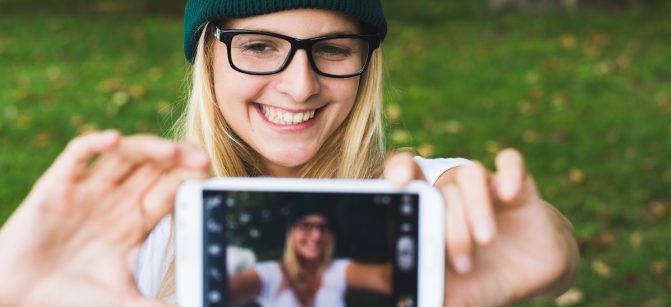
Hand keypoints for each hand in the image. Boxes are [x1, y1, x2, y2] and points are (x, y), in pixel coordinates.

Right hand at [0, 131, 209, 306]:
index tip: (210, 177)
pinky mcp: (57, 185)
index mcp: (136, 219)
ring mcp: (88, 189)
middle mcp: (116, 198)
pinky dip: (94, 144)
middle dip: (179, 160)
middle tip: (201, 160)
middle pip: (154, 167)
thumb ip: (156, 306)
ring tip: (170, 152)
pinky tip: (112, 140)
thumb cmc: (71, 295)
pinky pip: (77, 155)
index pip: (170, 190)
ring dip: (148, 148)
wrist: (20, 295)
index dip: (190, 180)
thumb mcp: (122, 300)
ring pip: (124, 155)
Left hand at [384, 149, 578, 306]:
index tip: (397, 184)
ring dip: (475, 206)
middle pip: (441, 188)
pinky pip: (511, 161)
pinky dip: (509, 173)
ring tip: (485, 240)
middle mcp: (453, 193)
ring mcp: (485, 187)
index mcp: (429, 211)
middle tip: (462, 262)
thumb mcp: (453, 295)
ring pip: (471, 173)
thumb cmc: (481, 281)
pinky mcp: (518, 185)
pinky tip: (510, 195)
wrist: (529, 275)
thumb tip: (395, 303)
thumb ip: (425, 297)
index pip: (406, 177)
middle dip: (450, 225)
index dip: (399, 171)